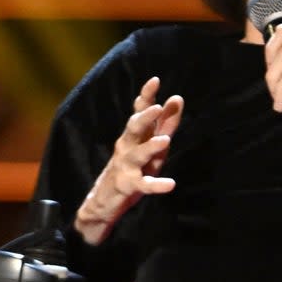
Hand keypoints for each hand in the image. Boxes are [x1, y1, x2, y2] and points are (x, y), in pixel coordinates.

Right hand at [75, 77, 183, 244]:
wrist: (104, 201)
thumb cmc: (133, 167)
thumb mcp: (152, 144)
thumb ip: (166, 123)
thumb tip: (177, 97)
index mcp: (134, 135)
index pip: (140, 111)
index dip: (146, 96)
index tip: (155, 80)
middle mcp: (127, 146)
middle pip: (134, 128)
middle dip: (145, 118)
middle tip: (157, 107)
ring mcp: (126, 166)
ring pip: (138, 155)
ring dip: (150, 147)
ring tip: (164, 141)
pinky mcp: (128, 186)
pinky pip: (143, 185)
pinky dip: (156, 185)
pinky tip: (170, 184)